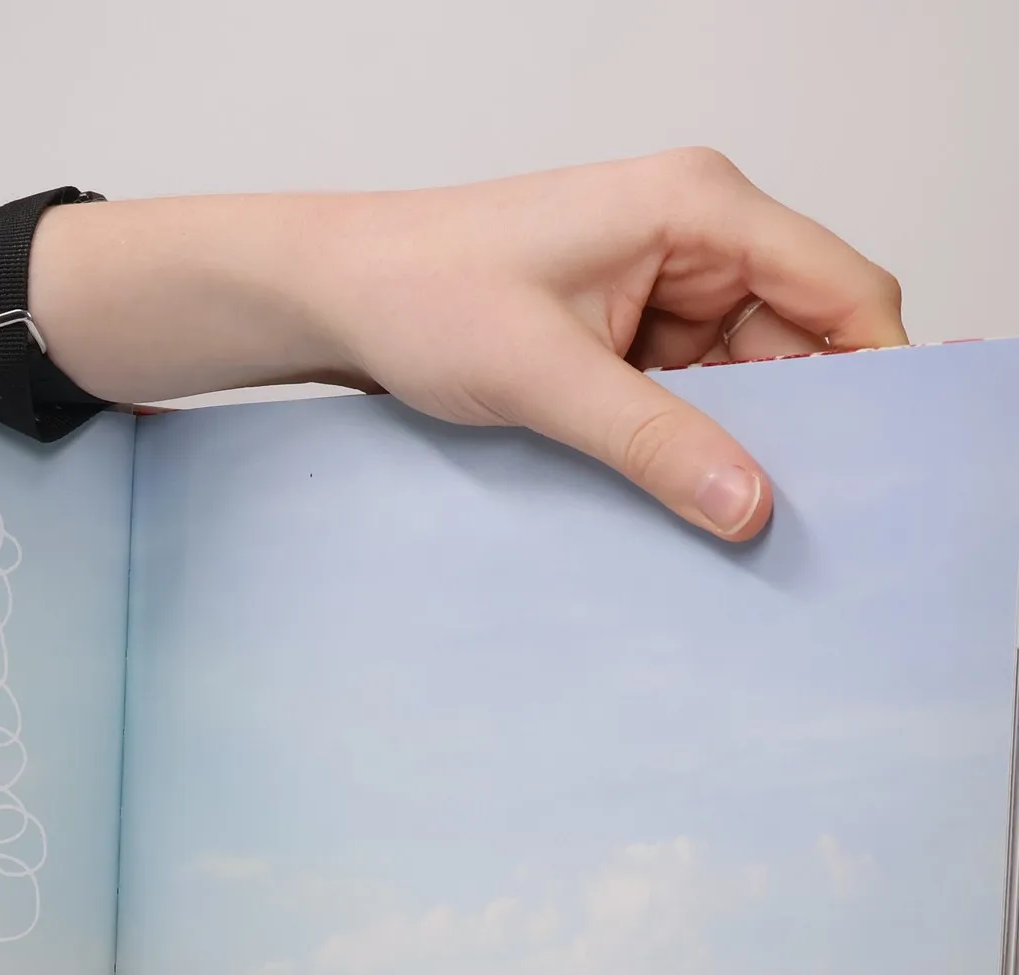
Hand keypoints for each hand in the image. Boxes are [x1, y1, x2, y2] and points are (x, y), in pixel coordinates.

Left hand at [0, 151, 906, 541]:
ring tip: (736, 521)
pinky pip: (692, 388)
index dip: (878, 375)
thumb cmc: (421, 295)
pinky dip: (692, 439)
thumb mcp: (544, 379)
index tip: (885, 469)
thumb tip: (752, 506)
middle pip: (804, 335)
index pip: (842, 288)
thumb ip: (654, 443)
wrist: (334, 296)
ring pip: (749, 372)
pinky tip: (684, 496)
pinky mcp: (625, 324)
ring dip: (741, 439)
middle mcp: (696, 232)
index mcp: (698, 207)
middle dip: (804, 422)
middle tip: (807, 519)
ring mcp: (661, 279)